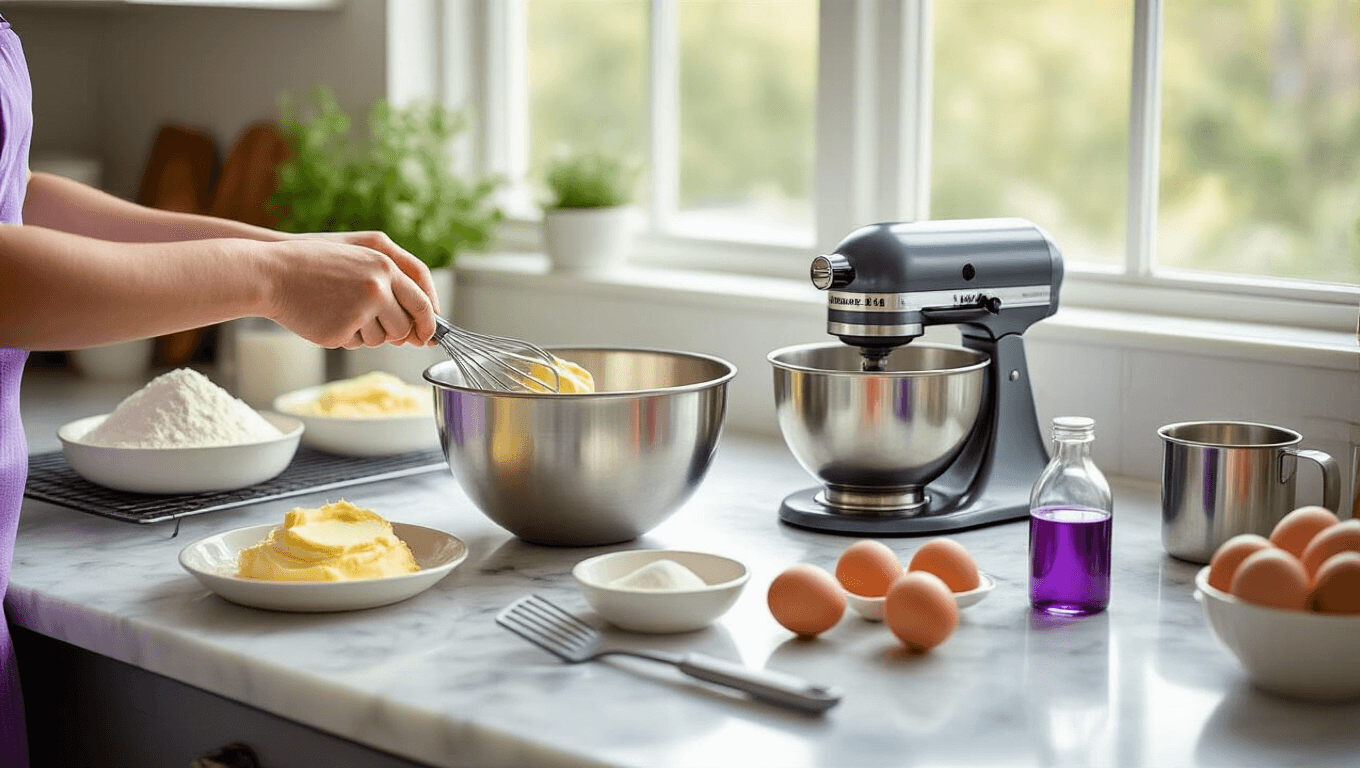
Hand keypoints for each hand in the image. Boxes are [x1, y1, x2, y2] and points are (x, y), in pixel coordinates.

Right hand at [263, 237, 437, 349]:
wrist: (273, 274)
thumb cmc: (316, 267)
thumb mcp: (358, 261)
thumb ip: (391, 285)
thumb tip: (419, 324)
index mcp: (384, 266)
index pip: (422, 303)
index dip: (429, 324)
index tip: (428, 336)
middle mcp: (377, 287)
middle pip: (405, 328)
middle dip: (396, 334)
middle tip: (373, 324)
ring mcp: (360, 309)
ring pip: (382, 339)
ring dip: (368, 334)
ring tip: (341, 312)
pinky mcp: (342, 329)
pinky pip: (358, 344)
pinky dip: (347, 338)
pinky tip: (328, 319)